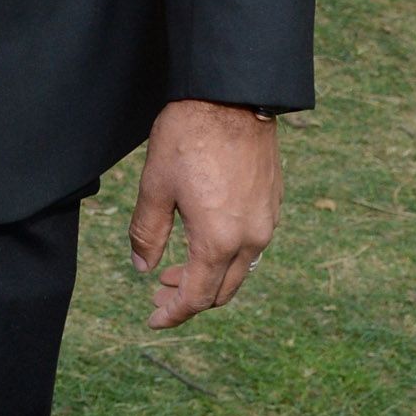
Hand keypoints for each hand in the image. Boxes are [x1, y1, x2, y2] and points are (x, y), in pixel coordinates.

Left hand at [128, 99, 281, 328]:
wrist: (232, 96)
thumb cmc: (189, 137)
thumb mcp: (156, 187)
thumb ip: (147, 234)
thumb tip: (142, 268)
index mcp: (219, 241)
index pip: (196, 297)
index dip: (172, 313)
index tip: (153, 319)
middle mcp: (251, 238)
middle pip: (222, 292)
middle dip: (189, 299)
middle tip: (158, 293)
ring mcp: (267, 221)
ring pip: (239, 270)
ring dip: (208, 278)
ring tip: (175, 269)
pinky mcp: (273, 202)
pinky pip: (251, 246)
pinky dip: (225, 256)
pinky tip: (202, 240)